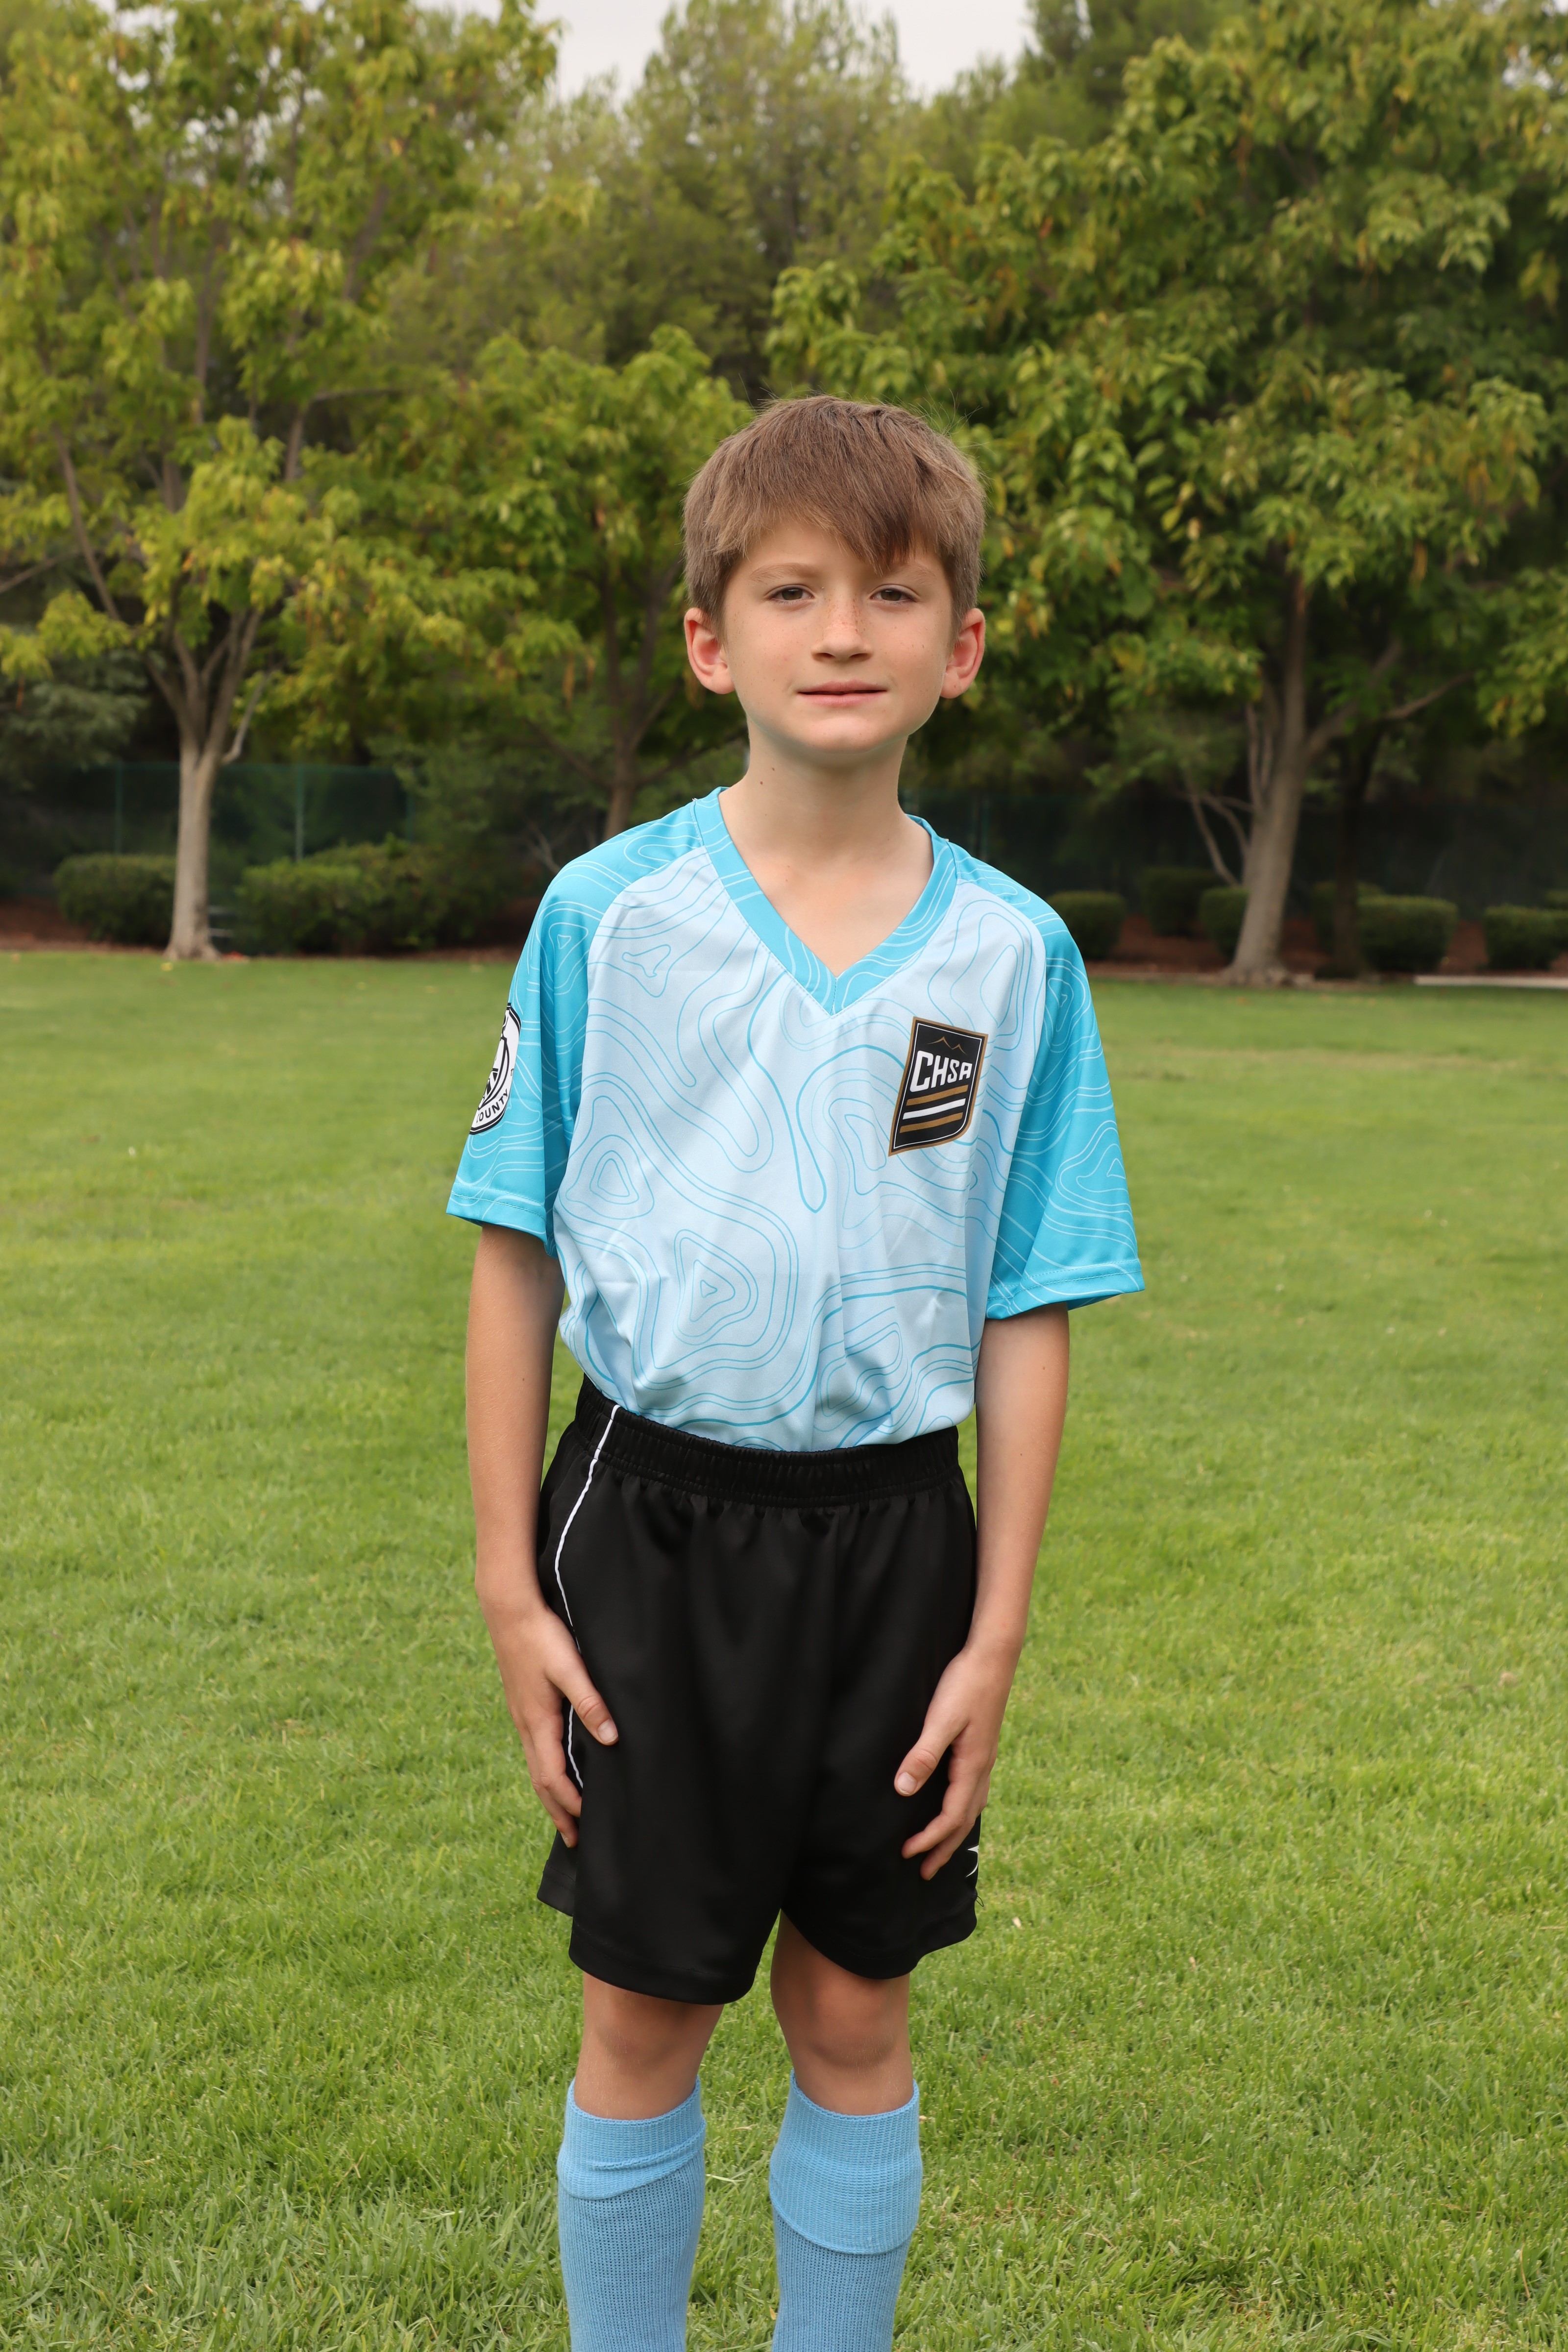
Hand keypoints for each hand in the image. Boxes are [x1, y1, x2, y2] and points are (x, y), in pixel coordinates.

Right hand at [478, 1575, 617, 1846]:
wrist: (509, 1609)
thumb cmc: (542, 1636)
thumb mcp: (571, 1667)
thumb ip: (591, 1702)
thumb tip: (610, 1740)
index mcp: (538, 1721)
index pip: (552, 1777)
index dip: (568, 1805)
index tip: (584, 1827)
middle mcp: (526, 1724)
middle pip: (540, 1780)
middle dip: (557, 1811)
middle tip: (572, 1840)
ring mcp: (522, 1715)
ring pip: (535, 1766)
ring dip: (550, 1793)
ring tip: (565, 1813)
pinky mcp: (523, 1704)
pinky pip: (534, 1749)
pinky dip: (544, 1770)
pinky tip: (555, 1768)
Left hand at [895, 1642, 1017, 1879]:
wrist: (993, 1655)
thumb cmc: (965, 1684)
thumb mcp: (941, 1719)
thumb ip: (923, 1755)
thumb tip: (904, 1791)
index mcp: (973, 1765)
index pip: (951, 1816)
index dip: (929, 1839)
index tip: (906, 1853)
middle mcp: (983, 1767)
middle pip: (965, 1820)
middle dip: (945, 1848)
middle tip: (925, 1873)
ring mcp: (985, 1757)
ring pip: (972, 1806)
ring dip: (955, 1831)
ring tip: (940, 1848)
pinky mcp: (981, 1746)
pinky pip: (974, 1790)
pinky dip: (962, 1808)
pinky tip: (954, 1804)